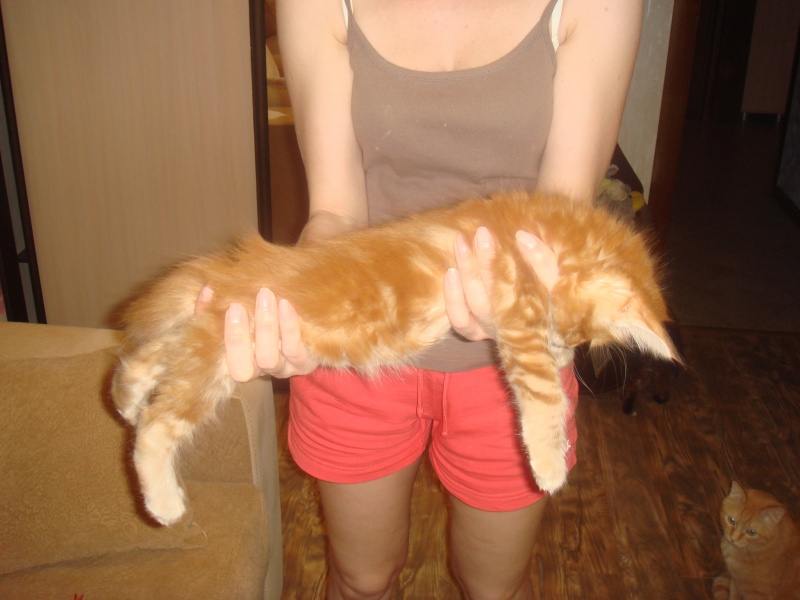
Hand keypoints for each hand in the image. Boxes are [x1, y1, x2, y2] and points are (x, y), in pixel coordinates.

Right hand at [195, 286, 317, 380]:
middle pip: (244, 370)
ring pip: (268, 359)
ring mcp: (284, 370)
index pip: (223, 362)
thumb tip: (207, 289)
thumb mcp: (244, 314)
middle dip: (237, 338)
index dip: (224, 340)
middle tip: (238, 304)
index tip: (229, 308)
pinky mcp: (305, 363)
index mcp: (241, 363)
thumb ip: (217, 307)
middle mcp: (260, 372)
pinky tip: (285, 304)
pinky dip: (288, 327)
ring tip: (265, 295)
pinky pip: (294, 350)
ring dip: (264, 327)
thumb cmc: (267, 319)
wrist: (313, 327)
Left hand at [443, 228, 558, 340]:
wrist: (534, 324)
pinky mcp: (475, 332)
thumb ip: (542, 258)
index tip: (519, 234)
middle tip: (481, 233)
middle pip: (500, 293)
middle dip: (488, 262)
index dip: (531, 260)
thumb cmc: (543, 290)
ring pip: (477, 304)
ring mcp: (495, 329)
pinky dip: (453, 299)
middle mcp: (519, 323)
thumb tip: (522, 236)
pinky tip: (450, 272)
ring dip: (468, 273)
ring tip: (461, 243)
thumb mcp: (551, 274)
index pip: (540, 283)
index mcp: (544, 308)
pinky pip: (460, 321)